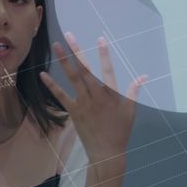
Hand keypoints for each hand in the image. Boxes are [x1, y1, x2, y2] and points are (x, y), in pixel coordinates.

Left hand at [40, 32, 145, 175]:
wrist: (106, 151)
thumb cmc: (120, 131)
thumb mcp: (130, 110)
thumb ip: (135, 91)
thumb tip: (143, 76)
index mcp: (111, 94)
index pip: (108, 70)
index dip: (104, 54)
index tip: (100, 38)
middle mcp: (96, 95)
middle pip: (85, 69)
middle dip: (77, 51)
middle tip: (69, 35)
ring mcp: (83, 103)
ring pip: (73, 78)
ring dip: (64, 61)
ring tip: (57, 46)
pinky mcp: (73, 111)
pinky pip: (61, 96)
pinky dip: (52, 85)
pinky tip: (43, 74)